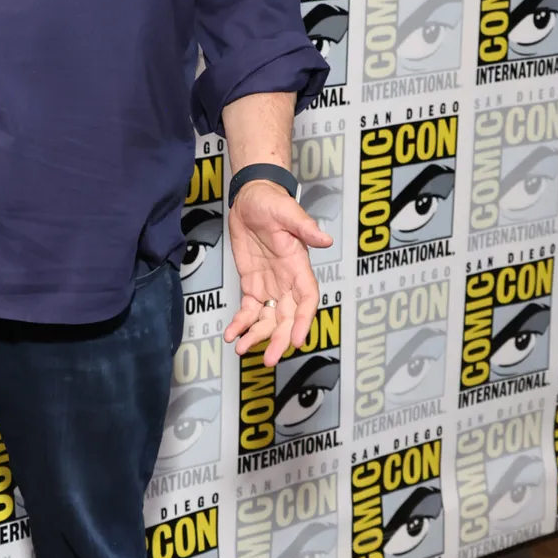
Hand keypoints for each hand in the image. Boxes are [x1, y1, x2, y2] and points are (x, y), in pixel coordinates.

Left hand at [223, 181, 331, 369]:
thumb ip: (305, 227)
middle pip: (288, 317)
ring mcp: (270, 285)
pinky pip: (249, 310)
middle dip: (279, 339)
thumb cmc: (272, 203)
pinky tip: (232, 335)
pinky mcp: (252, 285)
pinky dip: (241, 323)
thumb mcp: (287, 211)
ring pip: (268, 319)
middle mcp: (287, 281)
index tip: (298, 340)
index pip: (307, 299)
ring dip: (257, 336)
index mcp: (299, 266)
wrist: (250, 198)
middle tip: (269, 359)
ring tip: (242, 349)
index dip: (304, 321)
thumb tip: (325, 239)